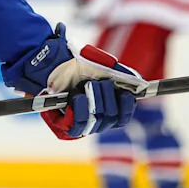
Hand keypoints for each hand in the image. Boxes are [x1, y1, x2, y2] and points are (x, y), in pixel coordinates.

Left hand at [2, 23, 145, 139]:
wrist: (48, 61)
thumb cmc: (74, 64)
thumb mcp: (101, 66)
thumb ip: (121, 75)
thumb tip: (140, 84)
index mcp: (104, 107)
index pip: (122, 117)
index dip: (126, 108)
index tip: (126, 94)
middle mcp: (93, 118)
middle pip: (111, 118)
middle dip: (107, 98)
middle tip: (97, 83)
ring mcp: (78, 122)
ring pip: (97, 122)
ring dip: (95, 102)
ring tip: (86, 86)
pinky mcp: (63, 126)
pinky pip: (78, 126)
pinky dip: (81, 110)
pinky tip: (78, 98)